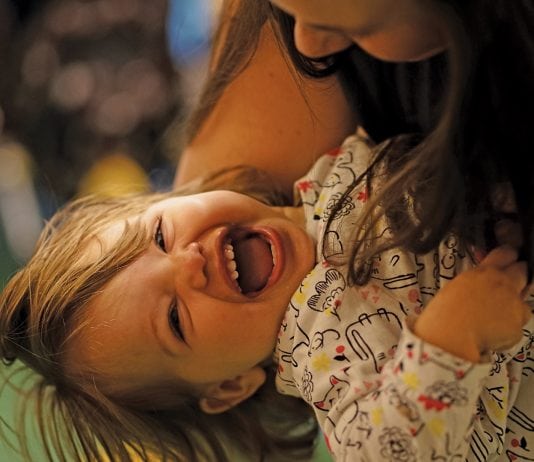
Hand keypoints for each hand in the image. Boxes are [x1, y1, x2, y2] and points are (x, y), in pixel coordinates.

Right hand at [414, 246, 530, 361]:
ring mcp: (514, 304)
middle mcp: (504, 284)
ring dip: (514, 304)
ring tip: (494, 314)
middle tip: (505, 285)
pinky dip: (509, 327)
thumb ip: (475, 279)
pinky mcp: (519, 325)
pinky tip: (493, 330)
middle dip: (517, 276)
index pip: (506, 253)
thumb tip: (482, 279)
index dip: (509, 255)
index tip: (509, 258)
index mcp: (485, 272)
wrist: (452, 336)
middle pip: (522, 271)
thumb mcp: (457, 285)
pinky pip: (518, 323)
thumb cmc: (445, 312)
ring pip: (524, 300)